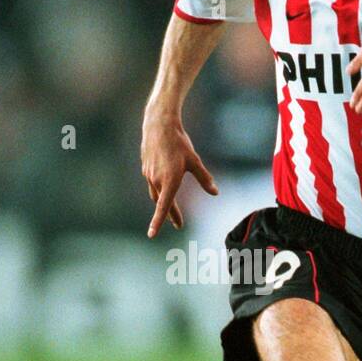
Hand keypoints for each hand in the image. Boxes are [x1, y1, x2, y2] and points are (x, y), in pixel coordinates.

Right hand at [140, 115, 217, 236]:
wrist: (158, 125)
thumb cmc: (179, 142)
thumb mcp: (194, 161)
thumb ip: (204, 178)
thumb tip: (215, 193)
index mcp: (170, 180)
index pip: (164, 207)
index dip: (158, 222)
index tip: (152, 235)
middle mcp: (157, 180)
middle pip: (162, 203)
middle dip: (170, 215)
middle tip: (178, 224)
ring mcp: (149, 175)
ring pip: (156, 194)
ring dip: (164, 203)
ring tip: (171, 210)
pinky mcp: (146, 168)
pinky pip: (152, 184)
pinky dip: (159, 189)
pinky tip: (164, 186)